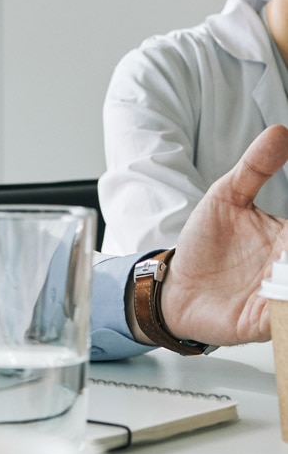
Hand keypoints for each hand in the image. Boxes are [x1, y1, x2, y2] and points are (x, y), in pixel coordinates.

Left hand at [159, 124, 287, 344]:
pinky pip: (285, 318)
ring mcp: (281, 296)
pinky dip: (285, 308)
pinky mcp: (266, 322)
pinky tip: (280, 296)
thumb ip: (255, 167)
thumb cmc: (206, 242)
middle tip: (286, 244)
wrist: (175, 285)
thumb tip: (281, 131)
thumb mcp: (227, 196)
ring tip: (281, 267)